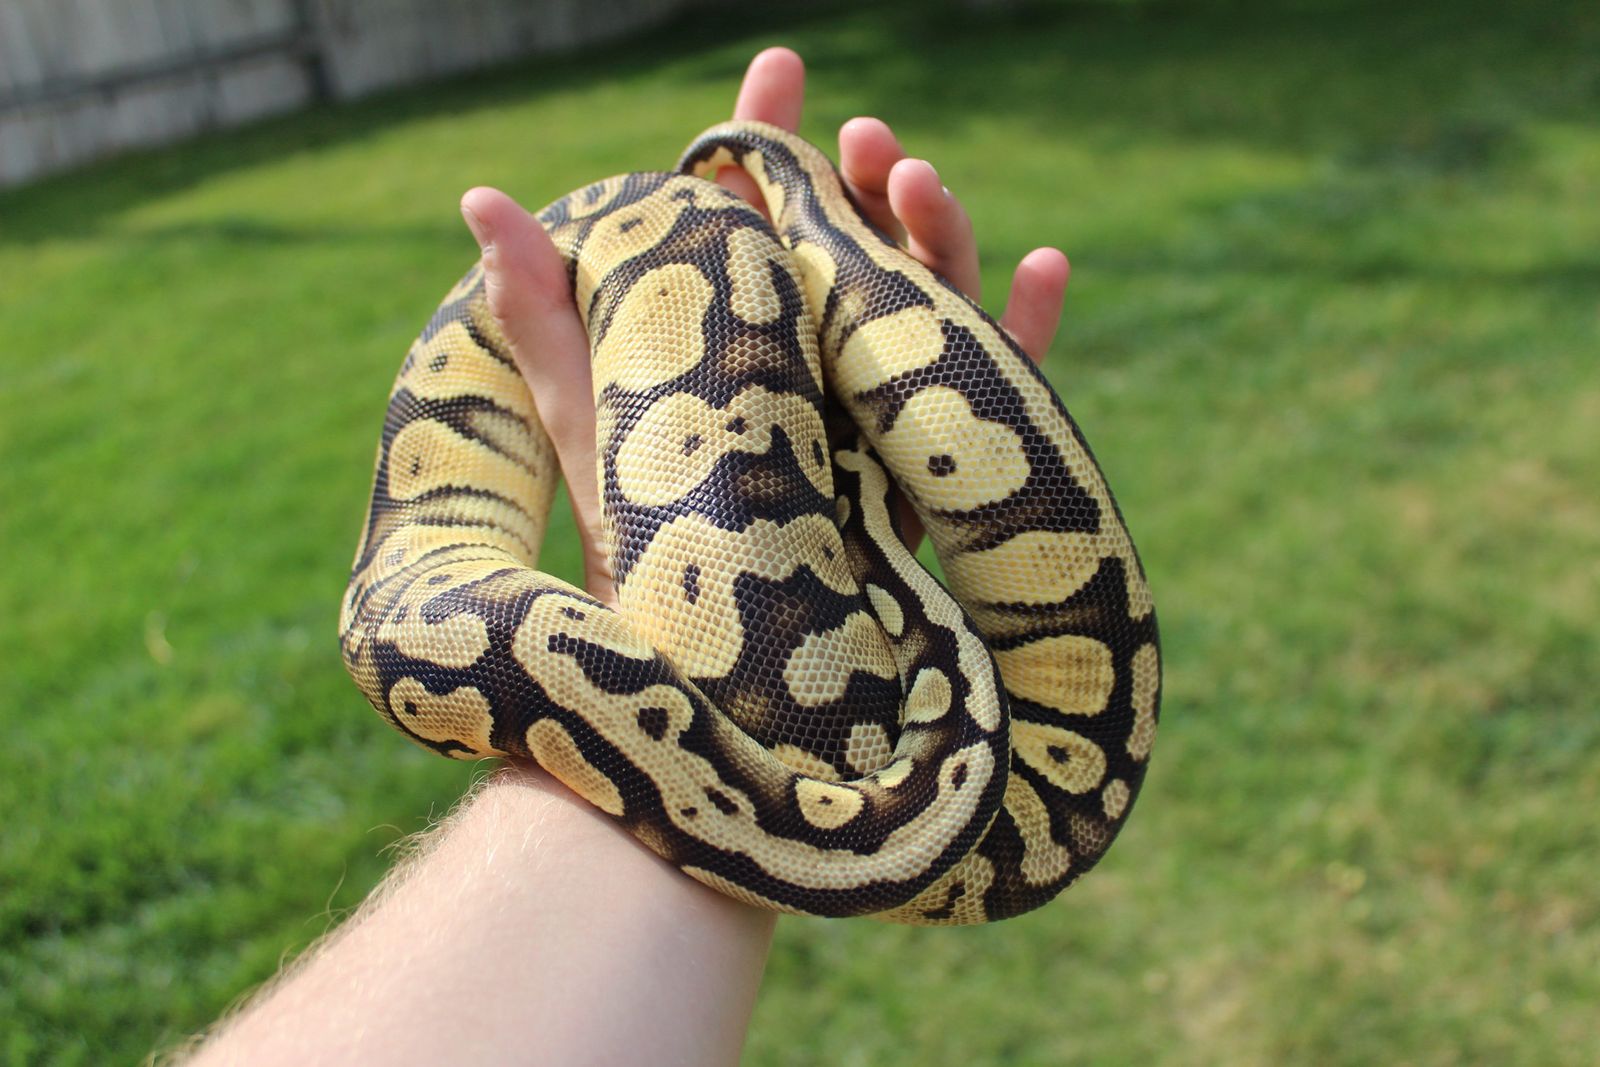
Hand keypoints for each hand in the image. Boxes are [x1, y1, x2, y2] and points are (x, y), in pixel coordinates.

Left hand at [457, 47, 1069, 603]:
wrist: (715, 664)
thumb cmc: (641, 541)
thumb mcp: (591, 418)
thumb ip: (543, 317)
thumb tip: (475, 195)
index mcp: (748, 334)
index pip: (762, 221)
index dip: (770, 145)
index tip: (778, 71)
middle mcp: (820, 360)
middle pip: (859, 249)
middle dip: (865, 184)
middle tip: (863, 142)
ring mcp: (884, 409)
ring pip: (929, 301)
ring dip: (937, 231)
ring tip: (917, 181)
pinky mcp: (938, 466)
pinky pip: (997, 389)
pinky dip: (1028, 327)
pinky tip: (1045, 267)